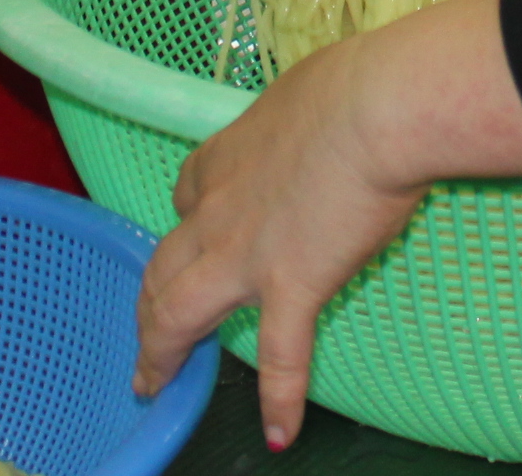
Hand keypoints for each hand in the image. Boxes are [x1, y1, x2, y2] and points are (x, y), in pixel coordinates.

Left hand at [133, 0, 521, 449]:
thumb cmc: (351, 87)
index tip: (189, 235)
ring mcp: (247, 256)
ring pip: (179, 313)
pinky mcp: (292, 286)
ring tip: (153, 385)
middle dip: (147, 305)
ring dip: (161, 353)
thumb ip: (299, 116)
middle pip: (161, 267)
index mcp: (223, 160)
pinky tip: (279, 435)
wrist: (376, 109)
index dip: (182, 225)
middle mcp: (217, 212)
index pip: (186, 198)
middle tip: (145, 339)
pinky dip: (280, 400)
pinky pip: (282, 357)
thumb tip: (324, 110)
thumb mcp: (303, 91)